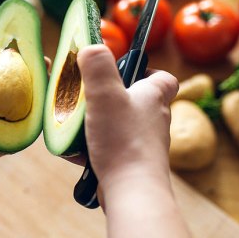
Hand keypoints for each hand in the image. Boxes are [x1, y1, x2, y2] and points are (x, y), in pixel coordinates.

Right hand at [77, 45, 178, 201]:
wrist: (132, 191)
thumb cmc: (123, 140)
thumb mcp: (105, 93)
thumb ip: (97, 65)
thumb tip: (91, 46)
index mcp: (153, 98)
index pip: (164, 79)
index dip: (149, 72)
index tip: (126, 73)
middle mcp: (154, 120)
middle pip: (136, 102)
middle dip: (112, 99)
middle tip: (89, 98)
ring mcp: (144, 145)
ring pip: (120, 127)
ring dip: (98, 125)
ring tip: (76, 127)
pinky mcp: (132, 165)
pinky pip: (110, 149)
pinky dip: (92, 149)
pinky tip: (74, 153)